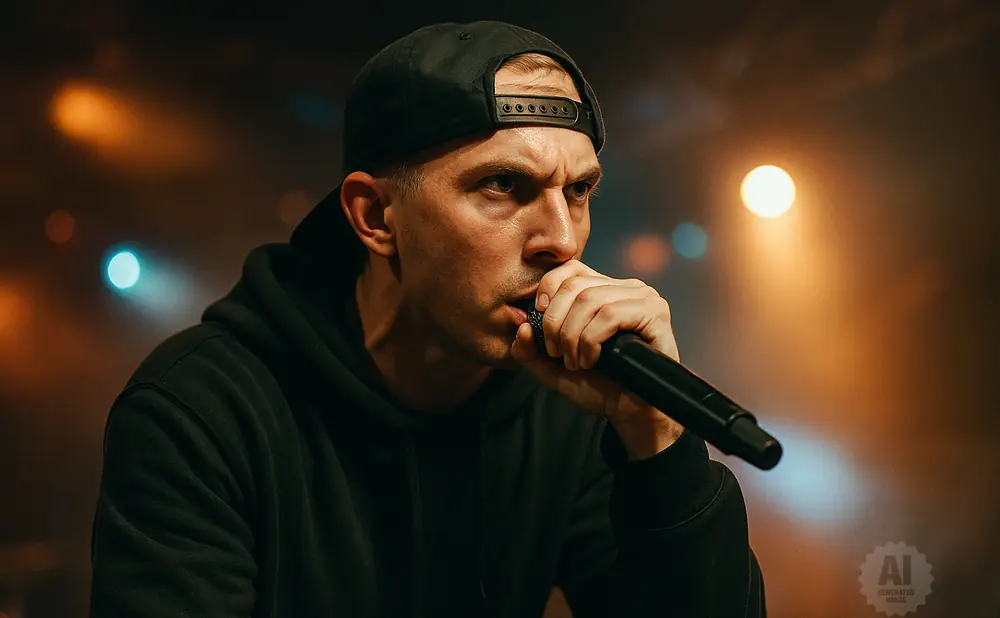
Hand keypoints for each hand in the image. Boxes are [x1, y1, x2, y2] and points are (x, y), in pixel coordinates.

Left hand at [510, 260, 684, 458]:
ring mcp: (644, 298)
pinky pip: (610, 315)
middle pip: (575, 285)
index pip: (570, 268)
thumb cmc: (600, 387)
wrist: (632, 414)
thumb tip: (522, 326)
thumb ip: (531, 350)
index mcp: (605, 291)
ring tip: (576, 362)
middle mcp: (626, 288)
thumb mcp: (554, 368)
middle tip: (558, 354)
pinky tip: (592, 360)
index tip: (540, 323)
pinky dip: (591, 340)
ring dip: (572, 336)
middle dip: (555, 322)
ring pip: (589, 300)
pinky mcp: (655, 314)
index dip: (548, 290)